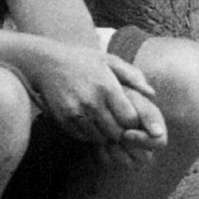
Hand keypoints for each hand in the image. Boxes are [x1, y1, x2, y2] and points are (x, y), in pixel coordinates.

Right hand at [21, 42, 161, 147]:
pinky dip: (89, 133)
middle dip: (121, 131)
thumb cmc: (82, 60)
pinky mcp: (64, 120)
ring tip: (104, 121)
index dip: (133, 121)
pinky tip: (89, 121)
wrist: (46, 63)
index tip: (130, 116)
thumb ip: (133, 76)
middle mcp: (92, 102)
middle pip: (116, 132)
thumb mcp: (109, 60)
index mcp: (107, 87)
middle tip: (118, 123)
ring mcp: (76, 113)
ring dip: (105, 134)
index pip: (130, 119)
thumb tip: (152, 94)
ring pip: (100, 138)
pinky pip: (84, 137)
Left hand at [96, 86, 166, 166]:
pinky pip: (108, 162)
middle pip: (143, 157)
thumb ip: (147, 114)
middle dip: (125, 144)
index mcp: (156, 129)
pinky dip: (99, 150)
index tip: (125, 133)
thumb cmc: (118, 93)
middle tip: (111, 132)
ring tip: (102, 130)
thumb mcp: (133, 99)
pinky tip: (95, 136)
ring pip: (125, 162)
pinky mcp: (112, 158)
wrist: (98, 98)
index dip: (142, 140)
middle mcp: (146, 145)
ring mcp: (130, 154)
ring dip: (112, 147)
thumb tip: (158, 133)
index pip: (159, 143)